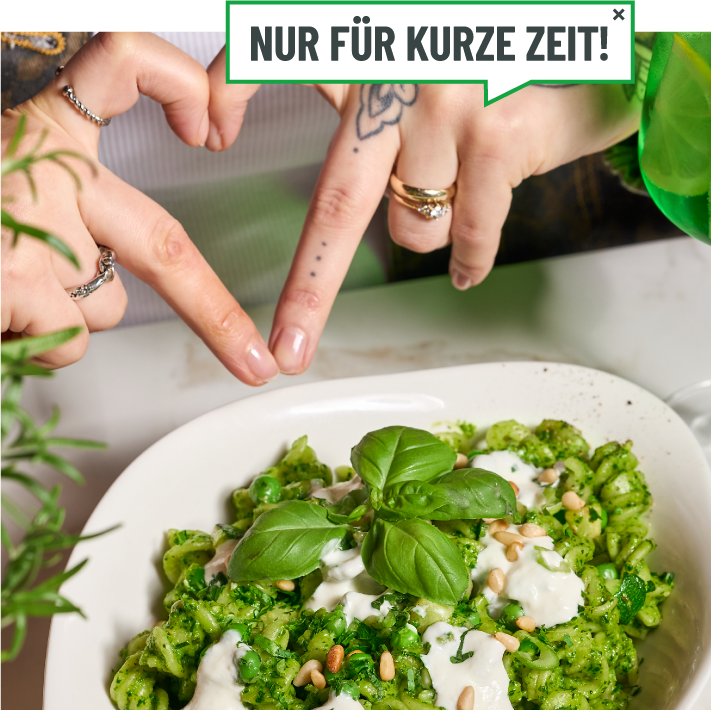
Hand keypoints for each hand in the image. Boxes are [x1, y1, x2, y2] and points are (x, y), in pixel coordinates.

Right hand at [0, 32, 277, 384]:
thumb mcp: (3, 185)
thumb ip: (56, 212)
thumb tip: (98, 290)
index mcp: (38, 124)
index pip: (121, 67)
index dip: (178, 86)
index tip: (212, 127)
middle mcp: (43, 165)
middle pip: (163, 243)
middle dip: (215, 314)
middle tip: (252, 360)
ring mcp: (33, 224)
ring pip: (103, 309)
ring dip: (64, 320)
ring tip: (3, 289)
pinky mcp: (21, 279)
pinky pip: (66, 341)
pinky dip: (32, 343)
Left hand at [209, 79, 640, 374]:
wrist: (578, 42)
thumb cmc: (481, 60)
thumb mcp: (399, 58)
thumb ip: (341, 96)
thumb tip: (252, 156)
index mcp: (363, 46)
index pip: (274, 55)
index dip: (232, 89)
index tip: (209, 135)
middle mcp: (397, 74)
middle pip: (337, 203)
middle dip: (313, 288)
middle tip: (288, 347)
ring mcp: (448, 110)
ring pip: (412, 230)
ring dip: (427, 228)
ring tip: (455, 183)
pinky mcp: (498, 141)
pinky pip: (468, 237)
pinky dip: (468, 262)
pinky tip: (466, 270)